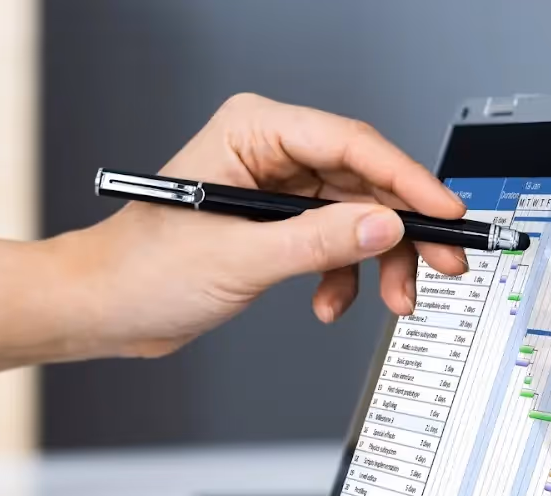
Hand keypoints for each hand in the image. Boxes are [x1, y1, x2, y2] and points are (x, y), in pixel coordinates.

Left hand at [0, 92, 468, 370]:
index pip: (352, 143)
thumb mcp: (240, 259)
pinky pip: (335, 241)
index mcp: (253, 130)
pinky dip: (343, 275)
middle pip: (365, 180)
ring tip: (391, 299)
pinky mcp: (276, 223)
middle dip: (403, 229)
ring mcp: (274, 187)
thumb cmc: (141, 270)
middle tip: (442, 264)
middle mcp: (268, 150)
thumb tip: (384, 227)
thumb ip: (318, 242)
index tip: (445, 212)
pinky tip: (329, 302)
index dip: (407, 180)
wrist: (104, 310)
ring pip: (358, 216)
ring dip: (377, 261)